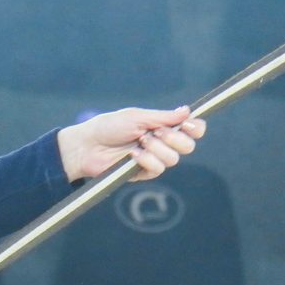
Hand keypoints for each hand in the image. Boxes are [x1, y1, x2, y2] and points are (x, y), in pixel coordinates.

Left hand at [57, 106, 204, 180]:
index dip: (196, 127)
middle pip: (189, 146)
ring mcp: (154, 159)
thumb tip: (188, 111)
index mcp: (163, 126)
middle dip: (176, 139)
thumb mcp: (137, 117)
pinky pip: (158, 169)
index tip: (188, 124)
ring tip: (139, 142)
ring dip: (157, 149)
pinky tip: (132, 155)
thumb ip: (163, 117)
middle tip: (157, 132)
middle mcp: (163, 143)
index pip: (192, 129)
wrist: (88, 146)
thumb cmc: (109, 126)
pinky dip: (146, 160)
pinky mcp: (144, 172)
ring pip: (174, 159)